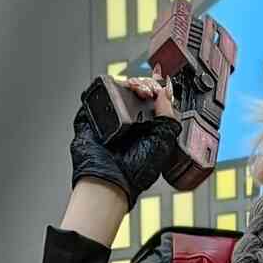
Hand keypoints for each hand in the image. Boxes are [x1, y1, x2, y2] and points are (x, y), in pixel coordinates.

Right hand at [70, 72, 179, 202]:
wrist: (111, 179)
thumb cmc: (136, 171)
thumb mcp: (163, 142)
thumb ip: (168, 116)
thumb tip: (166, 92)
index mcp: (149, 126)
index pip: (154, 99)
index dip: (158, 87)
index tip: (162, 83)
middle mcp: (131, 120)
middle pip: (138, 89)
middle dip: (146, 84)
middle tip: (149, 91)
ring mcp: (112, 116)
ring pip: (121, 87)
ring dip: (131, 83)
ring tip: (138, 90)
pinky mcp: (94, 114)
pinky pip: (98, 92)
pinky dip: (108, 85)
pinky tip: (121, 89)